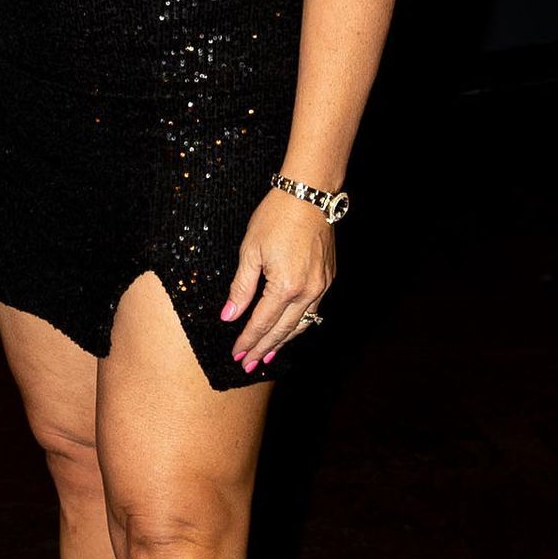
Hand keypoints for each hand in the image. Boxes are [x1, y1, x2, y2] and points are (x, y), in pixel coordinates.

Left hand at [220, 191, 335, 372]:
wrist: (309, 194)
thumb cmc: (276, 217)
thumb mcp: (250, 251)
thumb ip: (241, 287)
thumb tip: (229, 315)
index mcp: (286, 287)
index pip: (262, 323)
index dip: (247, 340)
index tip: (236, 355)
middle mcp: (308, 292)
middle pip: (282, 330)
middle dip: (263, 348)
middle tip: (248, 364)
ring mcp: (322, 286)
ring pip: (301, 325)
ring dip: (283, 341)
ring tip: (267, 355)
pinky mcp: (328, 278)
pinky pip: (313, 311)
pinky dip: (299, 325)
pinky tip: (289, 330)